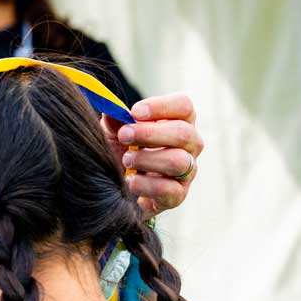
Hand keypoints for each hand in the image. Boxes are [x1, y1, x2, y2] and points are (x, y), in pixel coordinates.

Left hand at [103, 93, 202, 214]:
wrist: (118, 187)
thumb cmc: (122, 150)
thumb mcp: (115, 131)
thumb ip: (115, 118)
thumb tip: (111, 107)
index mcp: (178, 121)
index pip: (184, 105)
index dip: (161, 106)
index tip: (135, 112)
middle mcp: (190, 145)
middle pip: (184, 133)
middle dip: (149, 133)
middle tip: (123, 135)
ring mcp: (187, 171)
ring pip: (178, 161)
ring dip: (146, 159)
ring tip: (126, 160)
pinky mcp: (178, 195)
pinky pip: (168, 189)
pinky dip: (145, 184)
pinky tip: (130, 180)